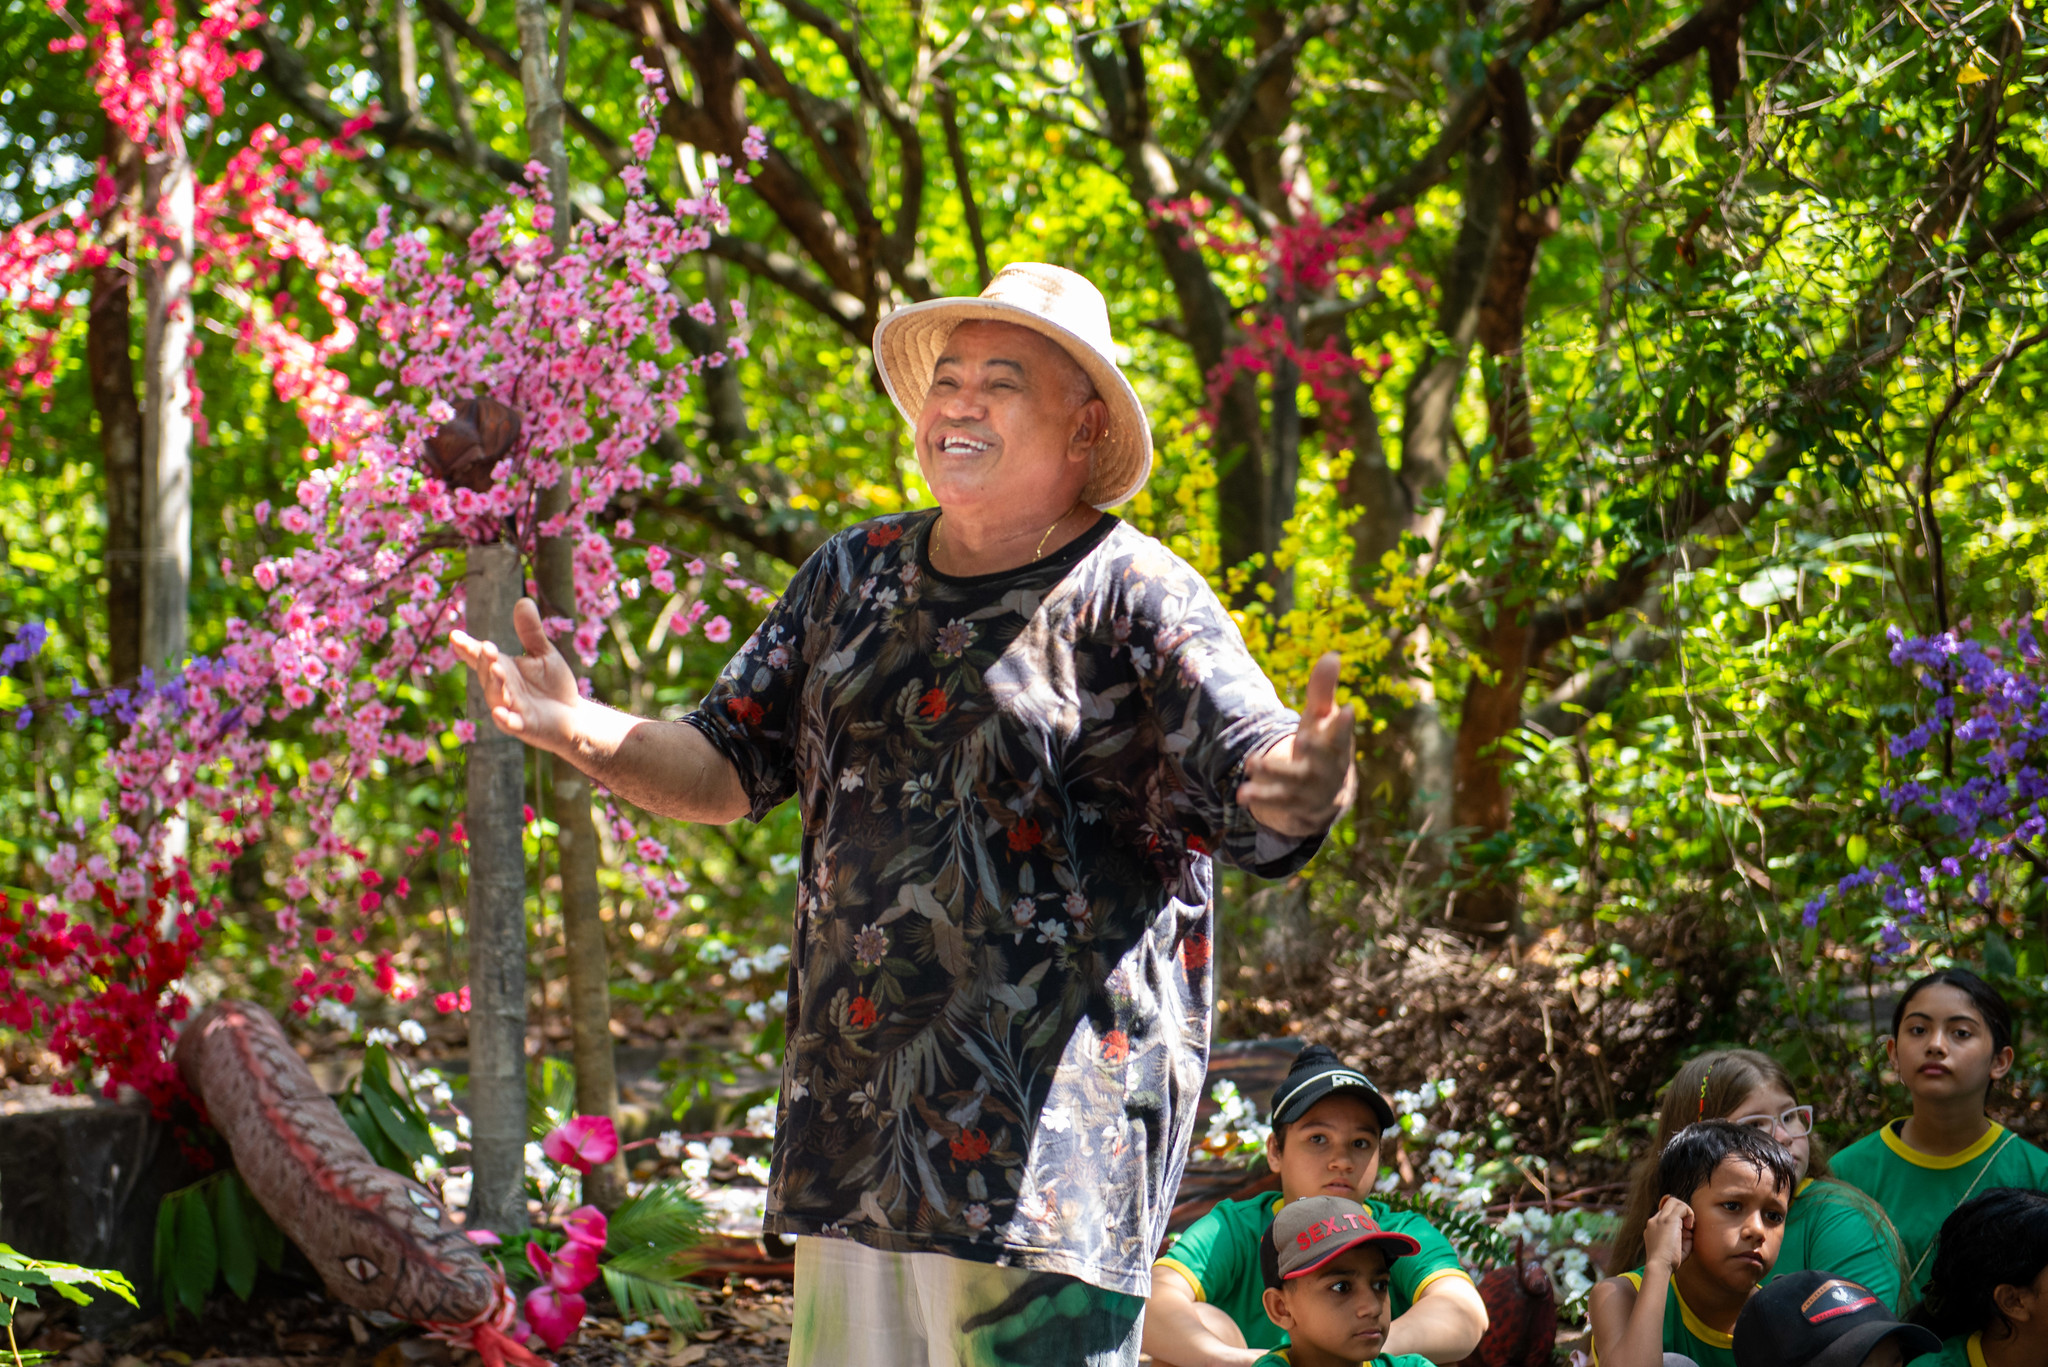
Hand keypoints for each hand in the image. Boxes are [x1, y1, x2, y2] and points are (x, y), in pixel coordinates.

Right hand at [449, 597, 579, 753]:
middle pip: (486, 674)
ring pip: (496, 697)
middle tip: (486, 647)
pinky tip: (500, 713)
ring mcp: (510, 708)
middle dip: (484, 661)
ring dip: (494, 684)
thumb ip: (531, 632)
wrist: (573, 716)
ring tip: (496, 669)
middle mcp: (501, 688)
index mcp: (502, 669)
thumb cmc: (553, 685)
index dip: (467, 647)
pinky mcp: (524, 726)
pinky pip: (510, 724)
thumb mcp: (543, 654)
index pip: (480, 656)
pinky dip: (504, 719)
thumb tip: (523, 600)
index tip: (454, 635)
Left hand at [1238, 651, 1357, 836]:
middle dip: (1310, 753)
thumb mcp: (1320, 719)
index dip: (1344, 723)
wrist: (1325, 796)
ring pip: (1293, 786)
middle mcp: (1327, 769)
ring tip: (1250, 768)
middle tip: (1299, 741)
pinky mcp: (1296, 807)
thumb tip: (1333, 654)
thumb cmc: (1321, 746)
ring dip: (1272, 778)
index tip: (1348, 708)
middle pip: (1320, 762)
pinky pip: (1279, 806)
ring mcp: (1311, 790)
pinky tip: (1242, 795)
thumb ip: (1322, 689)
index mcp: (1336, 744)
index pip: (1342, 733)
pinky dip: (1262, 800)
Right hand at [1644, 1195, 1693, 1271]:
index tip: (1685, 1231)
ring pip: (1674, 1201)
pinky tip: (1690, 1227)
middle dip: (1682, 1212)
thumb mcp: (1675, 1248)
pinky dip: (1689, 1214)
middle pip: (1669, 1204)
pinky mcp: (1668, 1219)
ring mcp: (1660, 1219)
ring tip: (1690, 1228)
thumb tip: (1690, 1230)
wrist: (1659, 1265)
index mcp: (1653, 1228)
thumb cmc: (1669, 1262)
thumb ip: (1682, 1237)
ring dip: (1686, 1212)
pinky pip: (1682, 1206)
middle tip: (1689, 1228)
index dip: (1678, 1219)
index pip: (1665, 1214)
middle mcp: (1654, 1221)